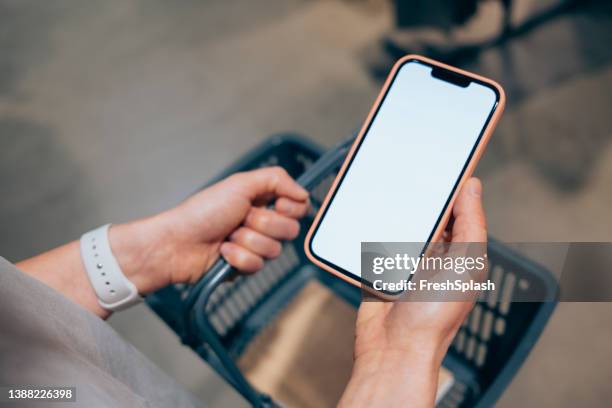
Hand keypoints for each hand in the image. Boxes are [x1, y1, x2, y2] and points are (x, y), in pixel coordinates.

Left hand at [110, 167, 308, 293]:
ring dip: (248, 241)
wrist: (177, 243)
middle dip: (263, 224)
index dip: (291, 207)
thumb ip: (276, 179)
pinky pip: (258, 265)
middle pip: (290, 229)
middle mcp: (261, 222)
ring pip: (275, 250)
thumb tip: (303, 192)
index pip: (298, 206)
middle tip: (241, 219)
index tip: (277, 203)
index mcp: (262, 200)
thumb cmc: (202, 211)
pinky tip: (222, 252)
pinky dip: (238, 257)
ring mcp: (254, 246)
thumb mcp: (239, 184)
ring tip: (228, 236)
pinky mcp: (245, 266)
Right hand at [340, 178, 486, 407]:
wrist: (393, 347)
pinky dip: (369, 225)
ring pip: (398, 222)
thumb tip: (473, 184)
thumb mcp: (465, 264)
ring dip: (391, 207)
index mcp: (459, 252)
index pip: (457, 210)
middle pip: (425, 213)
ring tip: (383, 179)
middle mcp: (433, 254)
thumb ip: (471, 225)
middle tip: (405, 163)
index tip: (442, 158)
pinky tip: (363, 207)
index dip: (451, 185)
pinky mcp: (378, 266)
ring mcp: (404, 260)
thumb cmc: (435, 313)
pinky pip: (373, 238)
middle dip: (418, 192)